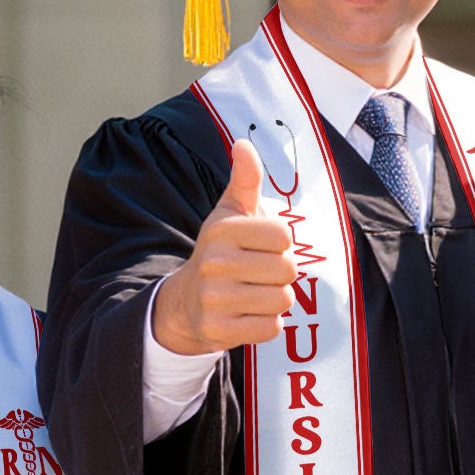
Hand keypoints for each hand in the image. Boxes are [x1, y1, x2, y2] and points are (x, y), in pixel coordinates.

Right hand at [150, 140, 298, 354]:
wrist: (186, 302)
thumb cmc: (220, 251)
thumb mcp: (230, 213)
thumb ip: (245, 180)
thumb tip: (243, 144)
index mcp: (222, 229)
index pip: (284, 235)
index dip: (281, 243)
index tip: (260, 246)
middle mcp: (215, 262)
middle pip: (288, 269)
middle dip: (281, 273)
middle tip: (259, 273)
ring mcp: (214, 299)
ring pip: (283, 300)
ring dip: (276, 299)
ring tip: (253, 293)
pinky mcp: (218, 330)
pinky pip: (271, 328)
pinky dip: (267, 324)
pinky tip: (247, 314)